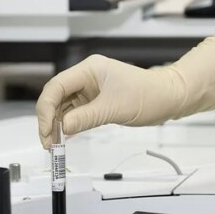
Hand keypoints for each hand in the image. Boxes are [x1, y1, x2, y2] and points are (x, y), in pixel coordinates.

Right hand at [35, 55, 181, 147]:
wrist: (169, 98)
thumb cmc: (148, 94)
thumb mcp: (114, 108)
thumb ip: (86, 118)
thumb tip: (62, 128)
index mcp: (89, 69)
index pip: (57, 86)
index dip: (46, 108)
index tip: (45, 129)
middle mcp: (86, 77)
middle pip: (56, 96)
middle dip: (49, 119)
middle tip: (48, 141)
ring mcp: (90, 89)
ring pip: (64, 106)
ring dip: (57, 125)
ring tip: (54, 143)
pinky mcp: (95, 101)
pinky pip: (75, 113)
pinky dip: (68, 125)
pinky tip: (64, 137)